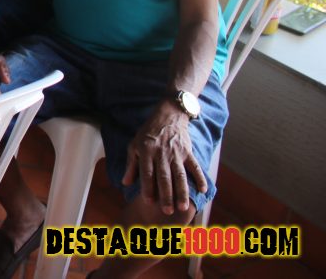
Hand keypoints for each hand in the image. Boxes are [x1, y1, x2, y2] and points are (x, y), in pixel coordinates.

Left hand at [122, 100, 206, 214]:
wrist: (168, 115)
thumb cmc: (148, 133)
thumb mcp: (134, 145)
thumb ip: (131, 165)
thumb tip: (125, 183)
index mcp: (146, 152)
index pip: (147, 172)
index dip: (148, 187)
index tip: (149, 201)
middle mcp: (161, 154)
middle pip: (164, 177)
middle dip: (166, 195)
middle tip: (166, 211)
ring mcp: (176, 153)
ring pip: (180, 175)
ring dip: (182, 192)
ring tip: (182, 207)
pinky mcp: (188, 152)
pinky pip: (195, 167)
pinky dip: (200, 178)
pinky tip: (202, 190)